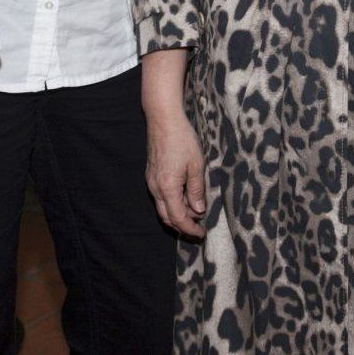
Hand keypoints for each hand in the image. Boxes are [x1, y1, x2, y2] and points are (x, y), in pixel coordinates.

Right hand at [145, 107, 207, 238]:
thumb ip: (196, 190)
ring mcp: (151, 181)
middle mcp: (155, 188)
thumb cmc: (182, 140)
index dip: (190, 229)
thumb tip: (198, 210)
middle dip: (182, 226)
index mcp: (167, 188)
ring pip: (163, 208)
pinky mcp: (151, 175)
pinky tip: (185, 198)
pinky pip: (160, 197)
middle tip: (198, 229)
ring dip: (177, 214)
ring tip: (194, 214)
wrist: (163, 120)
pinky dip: (172, 203)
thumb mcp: (196, 165)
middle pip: (167, 218)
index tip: (202, 234)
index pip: (178, 218)